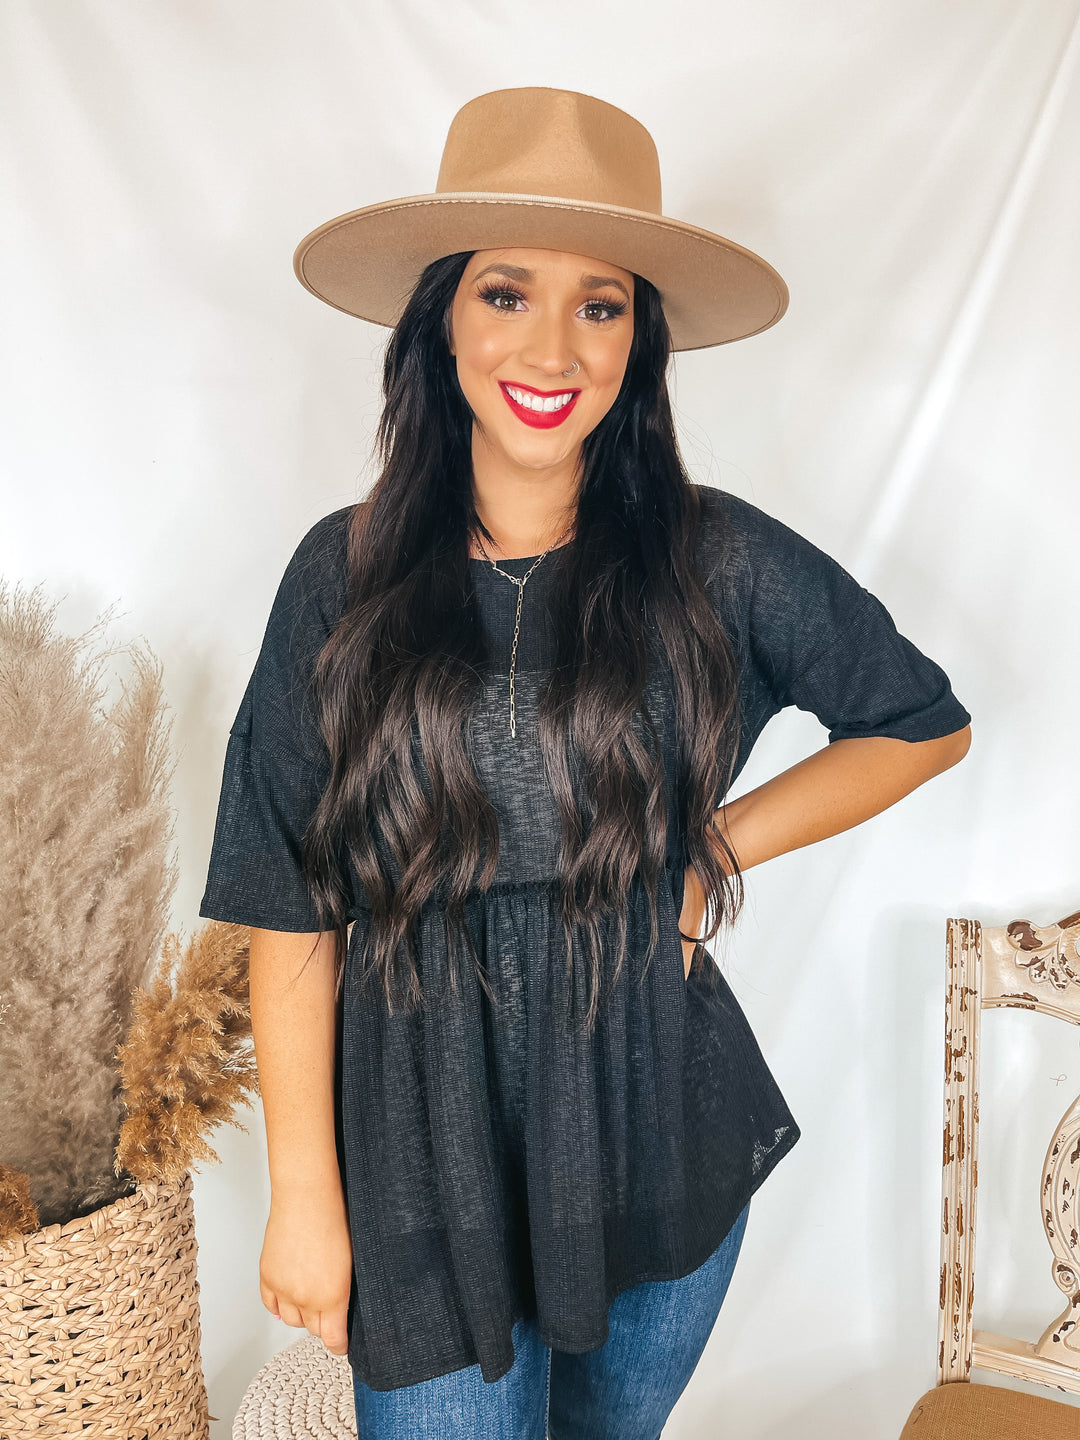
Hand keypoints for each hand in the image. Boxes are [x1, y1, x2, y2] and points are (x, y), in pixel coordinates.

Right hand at [260, 1186, 352, 1356]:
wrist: (307, 1198)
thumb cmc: (335, 1220)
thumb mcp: (351, 1262)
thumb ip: (343, 1291)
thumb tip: (340, 1307)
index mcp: (332, 1297)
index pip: (332, 1339)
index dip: (339, 1345)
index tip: (342, 1345)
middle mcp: (305, 1298)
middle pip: (312, 1330)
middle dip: (322, 1325)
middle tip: (328, 1313)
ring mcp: (283, 1289)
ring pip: (291, 1319)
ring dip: (301, 1314)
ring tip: (309, 1298)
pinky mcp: (267, 1276)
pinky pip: (270, 1305)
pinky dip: (279, 1305)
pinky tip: (287, 1298)